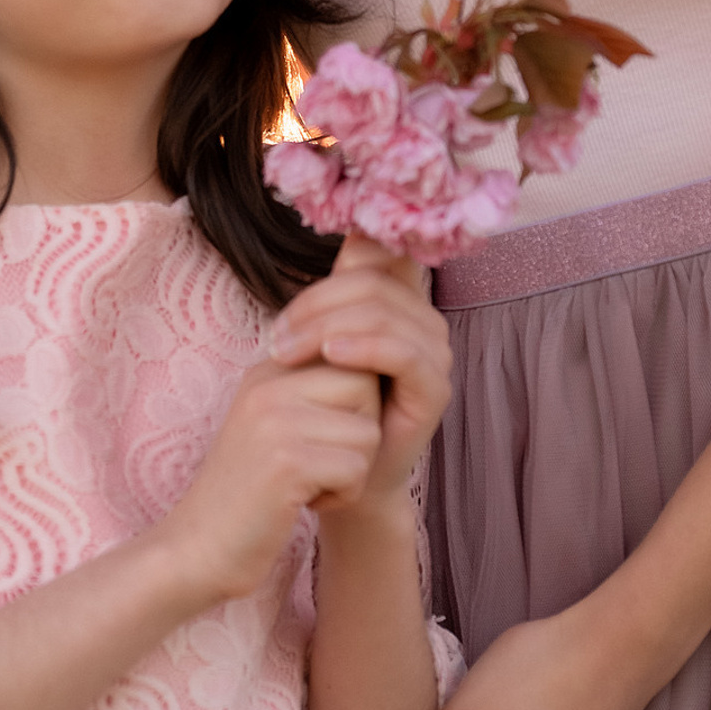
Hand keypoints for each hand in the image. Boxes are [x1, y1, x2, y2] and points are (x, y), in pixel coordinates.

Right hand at [165, 360, 382, 603]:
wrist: (198, 548)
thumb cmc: (248, 490)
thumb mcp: (273, 424)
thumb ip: (311, 391)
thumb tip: (376, 368)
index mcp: (267, 370)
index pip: (351, 357)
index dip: (357, 404)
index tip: (327, 438)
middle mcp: (268, 384)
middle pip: (367, 387)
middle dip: (362, 432)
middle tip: (325, 463)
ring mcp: (275, 421)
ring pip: (369, 432)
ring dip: (353, 470)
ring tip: (311, 485)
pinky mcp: (287, 463)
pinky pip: (356, 468)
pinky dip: (344, 495)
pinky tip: (306, 503)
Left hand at [269, 235, 450, 507]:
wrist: (339, 477)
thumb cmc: (327, 405)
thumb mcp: (321, 340)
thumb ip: (334, 293)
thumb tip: (350, 232)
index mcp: (400, 301)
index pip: (380, 253)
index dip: (342, 258)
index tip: (295, 302)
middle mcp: (425, 321)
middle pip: (372, 282)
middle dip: (315, 303)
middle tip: (275, 338)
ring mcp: (435, 354)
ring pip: (384, 312)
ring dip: (327, 325)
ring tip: (288, 351)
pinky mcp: (435, 389)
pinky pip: (404, 352)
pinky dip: (364, 346)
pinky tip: (331, 355)